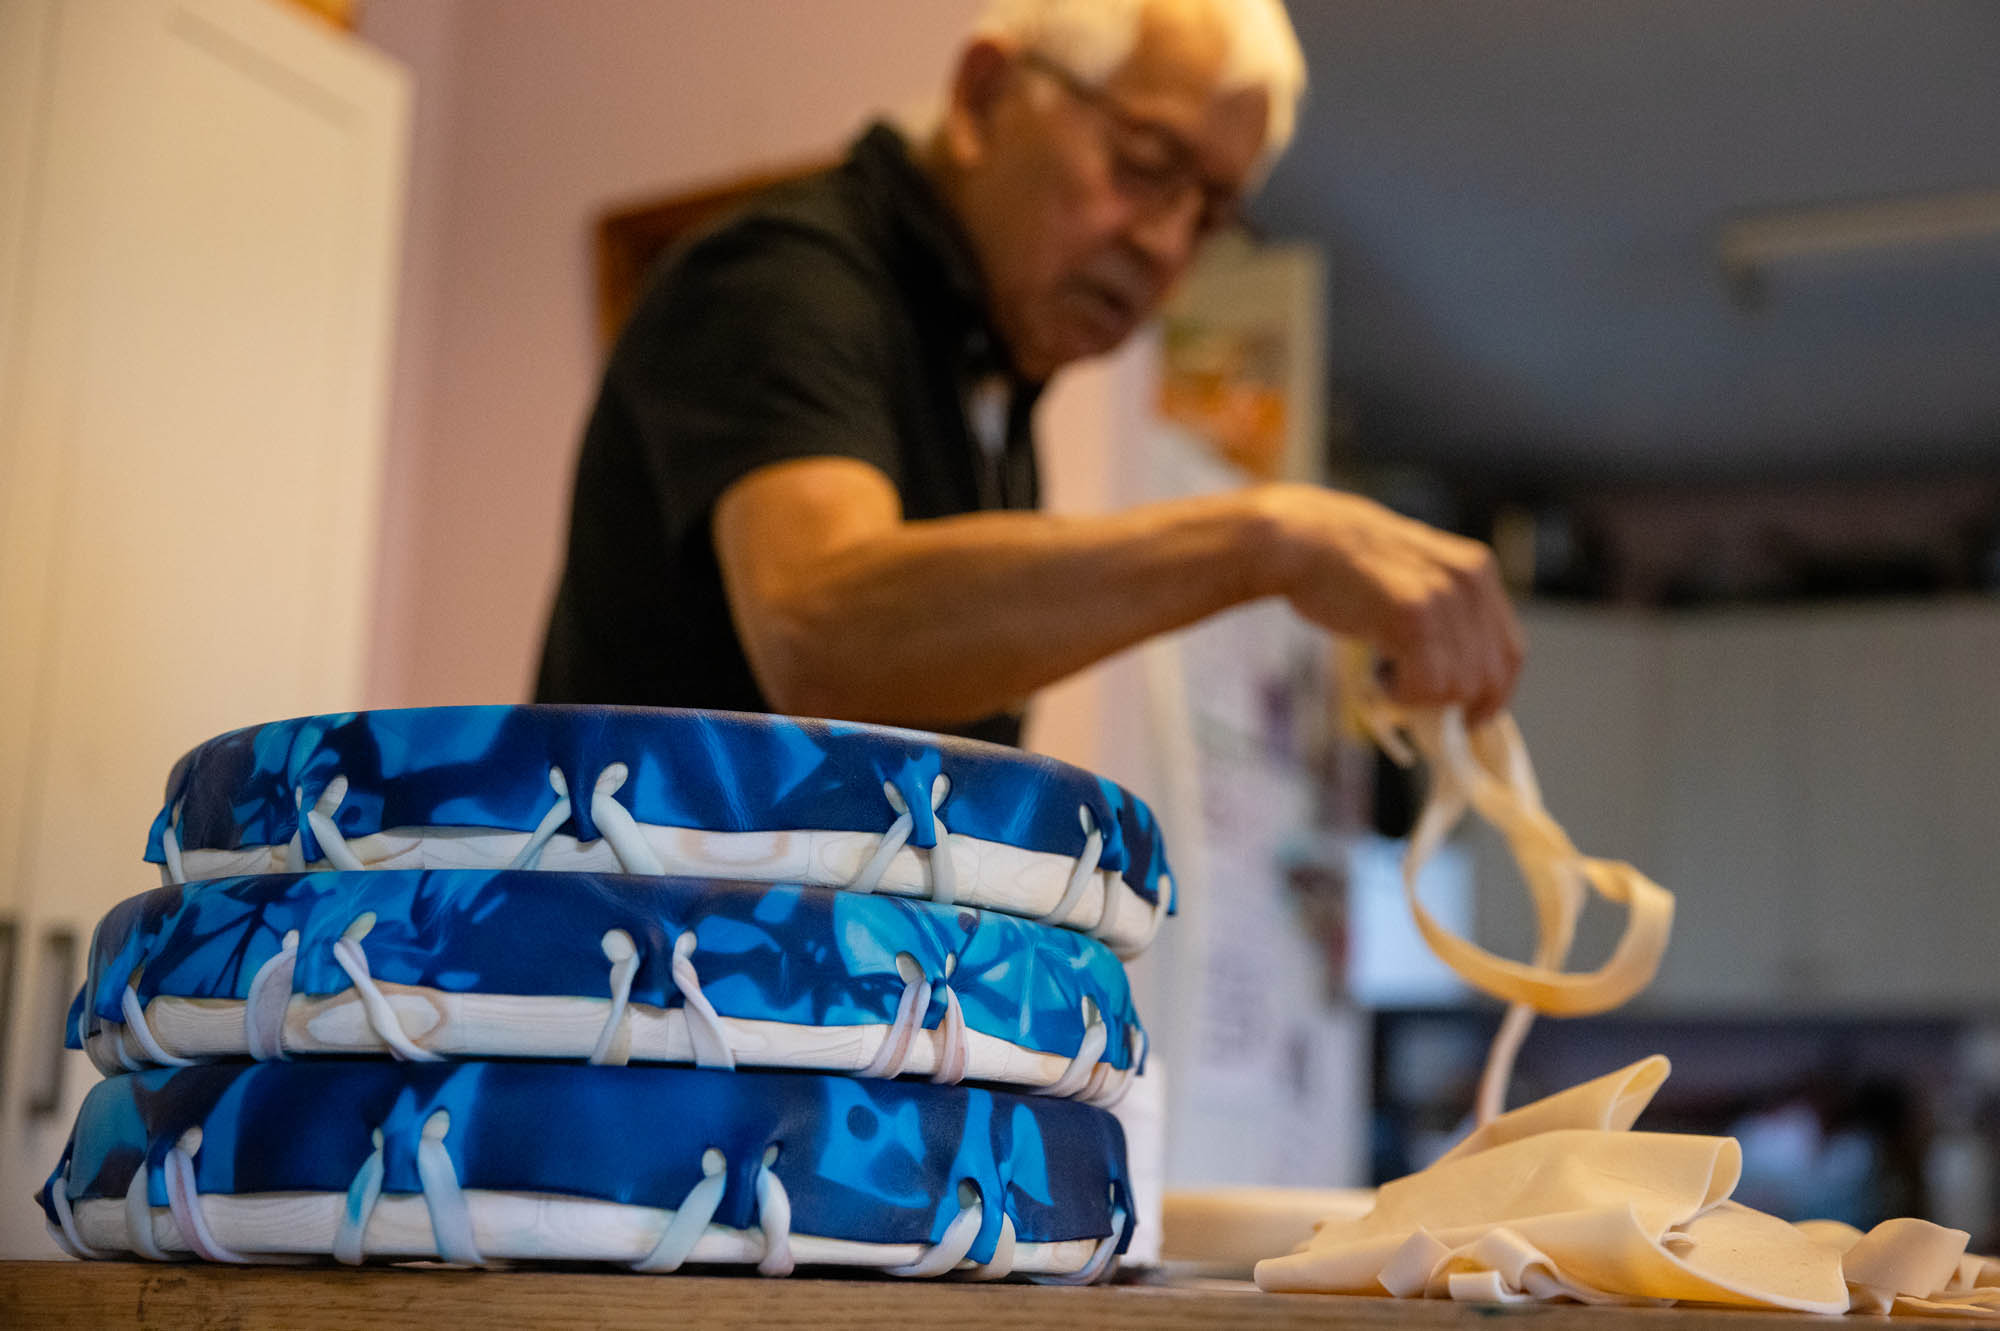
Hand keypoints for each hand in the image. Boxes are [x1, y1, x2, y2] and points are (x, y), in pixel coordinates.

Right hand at [1255, 484, 1525, 722]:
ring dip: (1418, 696)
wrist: (1302, 539)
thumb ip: (1447, 618)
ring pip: (1457, 687)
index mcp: (1477, 571)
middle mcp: (1469, 582)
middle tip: (1413, 698)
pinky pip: (1426, 685)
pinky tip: (1375, 673)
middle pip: (1488, 676)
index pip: (1511, 652)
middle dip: (1453, 703)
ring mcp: (1443, 597)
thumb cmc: (1347, 568)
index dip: (1494, 693)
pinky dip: (1400, 695)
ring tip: (1383, 670)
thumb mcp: (1416, 578)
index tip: (1470, 716)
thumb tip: (1463, 685)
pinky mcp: (1413, 616)